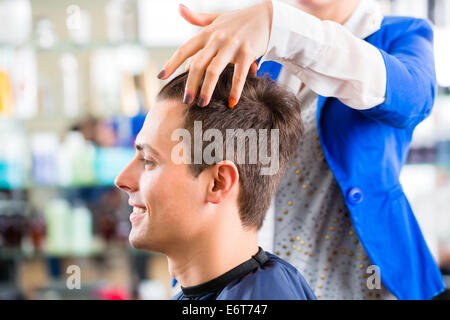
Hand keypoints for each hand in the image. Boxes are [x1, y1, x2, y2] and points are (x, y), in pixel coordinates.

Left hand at [157, 1, 272, 107]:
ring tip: (203, 104)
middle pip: (198, 64)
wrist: (266, 16)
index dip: (171, 63)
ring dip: (207, 89)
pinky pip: (239, 75)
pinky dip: (235, 90)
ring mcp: (232, 45)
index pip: (184, 49)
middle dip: (190, 84)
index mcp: (207, 33)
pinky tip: (231, 103)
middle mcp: (217, 39)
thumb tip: (180, 9)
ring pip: (215, 70)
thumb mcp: (216, 17)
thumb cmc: (239, 20)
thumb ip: (197, 18)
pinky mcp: (248, 53)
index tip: (160, 77)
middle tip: (186, 101)